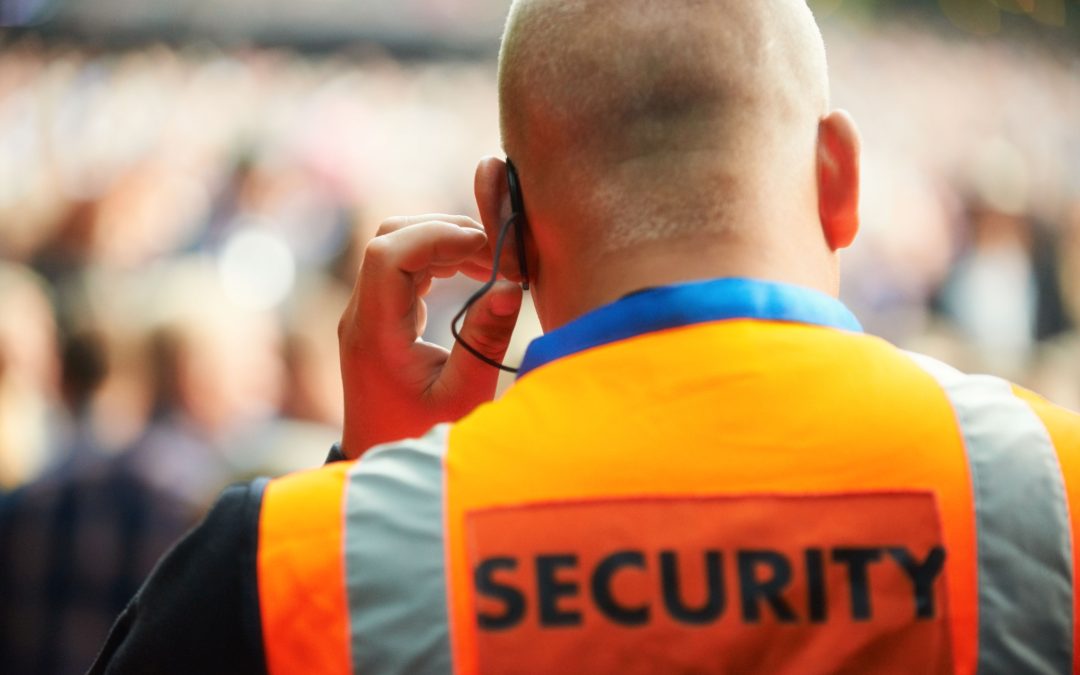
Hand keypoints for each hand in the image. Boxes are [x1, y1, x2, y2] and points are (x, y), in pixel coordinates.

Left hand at [338, 214, 523, 458]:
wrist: (382, 462)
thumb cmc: (422, 437)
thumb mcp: (462, 396)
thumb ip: (484, 341)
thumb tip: (511, 288)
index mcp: (374, 331)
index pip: (389, 252)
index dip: (437, 236)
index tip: (487, 249)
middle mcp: (362, 314)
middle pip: (390, 237)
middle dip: (445, 232)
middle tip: (498, 254)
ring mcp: (367, 313)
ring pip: (397, 246)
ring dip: (445, 243)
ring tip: (494, 264)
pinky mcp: (381, 317)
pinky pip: (404, 268)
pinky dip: (440, 261)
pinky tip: (475, 276)